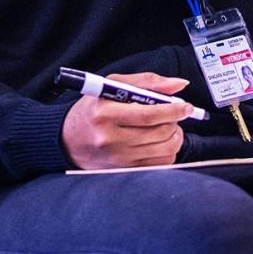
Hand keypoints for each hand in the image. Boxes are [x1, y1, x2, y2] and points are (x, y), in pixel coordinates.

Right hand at [61, 72, 193, 169]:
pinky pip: (159, 165)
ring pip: (163, 150)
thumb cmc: (92, 109)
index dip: (173, 110)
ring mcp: (117, 159)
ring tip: (169, 126)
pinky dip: (167, 152)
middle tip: (177, 113)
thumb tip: (179, 85)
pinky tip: (160, 141)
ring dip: (175, 136)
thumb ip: (148, 82)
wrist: (66, 139)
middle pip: (158, 133)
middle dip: (176, 121)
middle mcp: (111, 139)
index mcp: (106, 114)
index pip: (148, 114)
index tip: (186, 105)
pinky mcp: (123, 171)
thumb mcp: (113, 85)